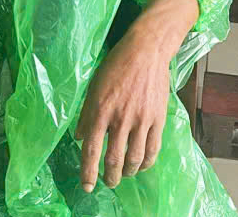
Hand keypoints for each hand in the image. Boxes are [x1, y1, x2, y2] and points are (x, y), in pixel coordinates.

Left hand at [75, 26, 170, 191]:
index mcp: (100, 110)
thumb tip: (80, 138)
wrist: (145, 51)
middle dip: (109, 177)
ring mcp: (141, 119)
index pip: (91, 150)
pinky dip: (147, 162)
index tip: (86, 186)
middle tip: (108, 182)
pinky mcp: (157, 118)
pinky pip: (153, 148)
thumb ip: (86, 115)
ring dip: (128, 172)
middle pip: (114, 160)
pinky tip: (142, 165)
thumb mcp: (94, 87)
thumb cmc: (115, 65)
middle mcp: (120, 118)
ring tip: (124, 175)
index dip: (88, 172)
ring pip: (134, 158)